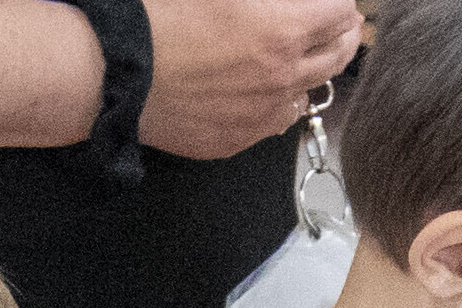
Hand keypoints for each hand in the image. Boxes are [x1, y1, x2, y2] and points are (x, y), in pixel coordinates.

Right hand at [138, 0, 360, 155]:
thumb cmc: (165, 18)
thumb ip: (274, 0)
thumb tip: (285, 4)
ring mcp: (261, 114)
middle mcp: (283, 76)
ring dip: (310, 74)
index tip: (334, 3)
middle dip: (342, 36)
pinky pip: (273, 123)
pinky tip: (261, 91)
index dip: (338, 3)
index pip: (340, 13)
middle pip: (338, 55)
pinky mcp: (236, 139)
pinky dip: (275, 105)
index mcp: (285, 28)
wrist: (120, 71)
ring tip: (298, 61)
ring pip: (308, 94)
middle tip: (339, 28)